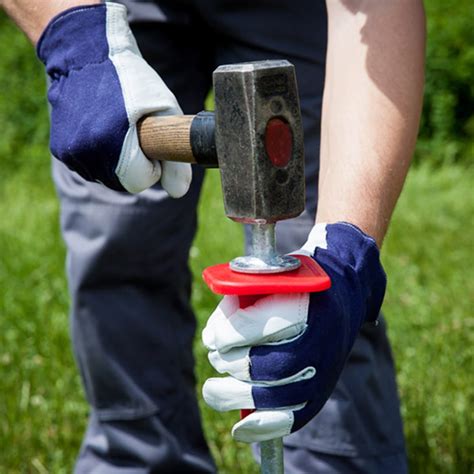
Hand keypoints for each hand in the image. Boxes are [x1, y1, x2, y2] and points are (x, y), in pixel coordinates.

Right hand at [37, 2, 190, 195]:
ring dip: (117, 162)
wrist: (87, 55)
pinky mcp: (60, 150)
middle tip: (133, 132)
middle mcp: (86, 151)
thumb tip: (178, 193)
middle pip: (123, 183)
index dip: (151, 164)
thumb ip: (175, 157)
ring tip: (116, 127)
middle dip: (135, 165)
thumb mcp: (166, 111)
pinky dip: (100, 156)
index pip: (140, 181)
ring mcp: (70, 152)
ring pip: (106, 178)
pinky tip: (100, 130)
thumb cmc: (133, 80)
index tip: (148, 139)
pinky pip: (90, 168)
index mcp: (112, 143)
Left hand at [202, 222, 385, 442]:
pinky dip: (263, 427)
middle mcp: (321, 340)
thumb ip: (240, 299)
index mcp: (309, 303)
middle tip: (216, 357)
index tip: (213, 337)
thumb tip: (211, 338)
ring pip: (279, 396)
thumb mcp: (272, 277)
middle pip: (271, 366)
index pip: (263, 324)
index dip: (230, 333)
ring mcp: (324, 370)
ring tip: (212, 391)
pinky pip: (293, 418)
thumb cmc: (297, 284)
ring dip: (237, 396)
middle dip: (233, 364)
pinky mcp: (321, 392)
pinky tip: (239, 429)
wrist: (344, 294)